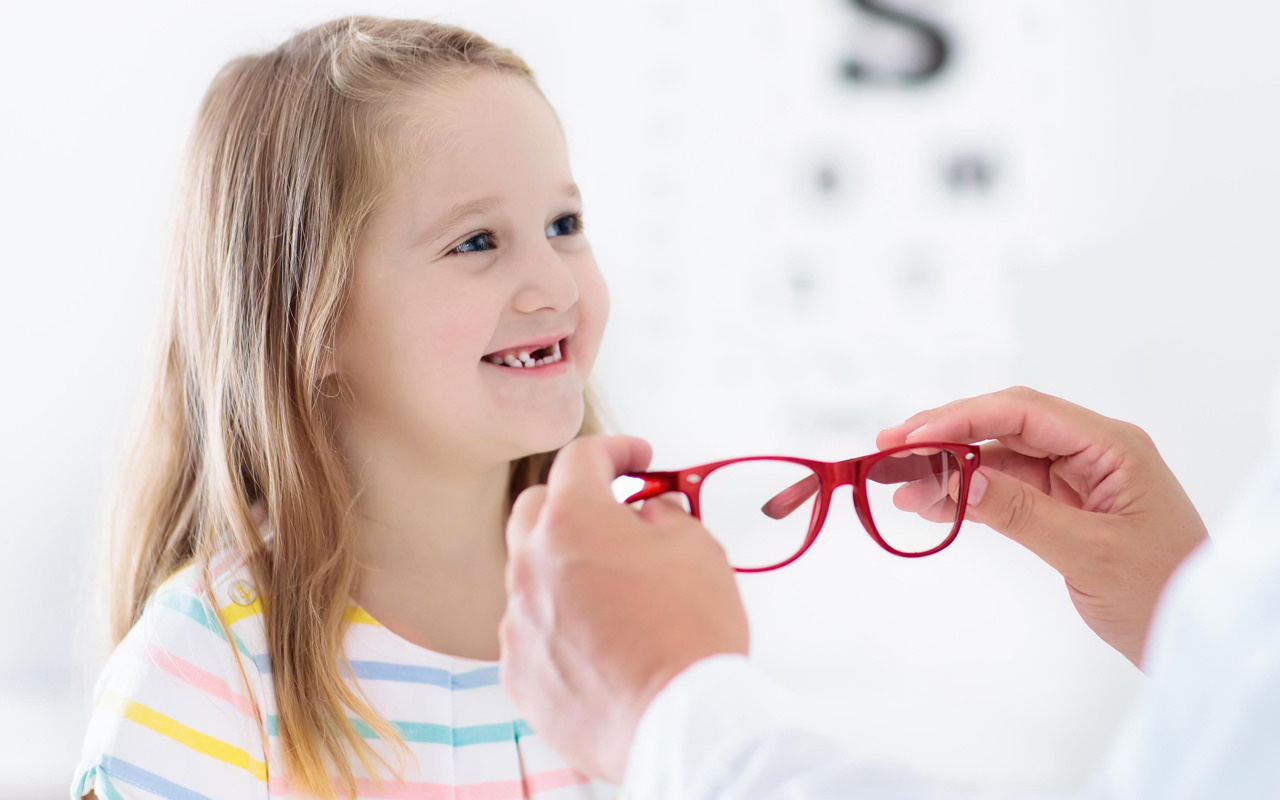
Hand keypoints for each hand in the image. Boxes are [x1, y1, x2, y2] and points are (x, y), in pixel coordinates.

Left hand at [499, 435, 748, 781]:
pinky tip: (599, 643)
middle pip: (536, 509)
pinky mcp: (517, 670)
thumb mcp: (697, 548)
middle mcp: (531, 564)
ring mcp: (517, 621)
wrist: (678, 722)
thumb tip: (646, 514)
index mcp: (573, 521)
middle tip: (613, 515)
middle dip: (573, 502)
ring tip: (615, 592)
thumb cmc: (691, 634)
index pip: (580, 458)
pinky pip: (531, 631)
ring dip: (565, 569)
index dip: (614, 450)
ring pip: (531, 574)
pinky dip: (559, 625)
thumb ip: (663, 515)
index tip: (636, 458)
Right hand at [878, 386, 1208, 668]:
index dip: (962, 418)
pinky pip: (1006, 490)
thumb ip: (1023, 512)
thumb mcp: (1090, 552)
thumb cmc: (1164, 593)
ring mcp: (1077, 479)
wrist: (1194, 637)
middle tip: (889, 452)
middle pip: (1005, 426)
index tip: (912, 437)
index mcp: (1112, 446)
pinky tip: (933, 505)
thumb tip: (960, 480)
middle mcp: (1093, 452)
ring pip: (999, 458)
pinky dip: (968, 497)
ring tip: (900, 487)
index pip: (1025, 412)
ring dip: (950, 470)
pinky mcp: (1064, 507)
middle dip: (945, 437)